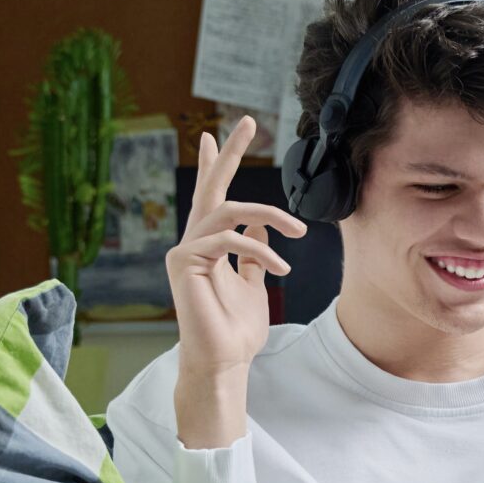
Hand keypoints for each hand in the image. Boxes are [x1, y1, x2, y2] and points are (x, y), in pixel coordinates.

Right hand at [166, 116, 306, 446]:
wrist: (224, 360)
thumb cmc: (236, 329)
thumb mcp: (254, 285)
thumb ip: (254, 255)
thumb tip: (262, 230)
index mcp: (212, 243)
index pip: (215, 196)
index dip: (218, 164)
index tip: (223, 134)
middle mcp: (194, 241)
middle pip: (210, 186)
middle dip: (229, 153)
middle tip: (247, 121)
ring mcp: (186, 250)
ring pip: (227, 209)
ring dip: (269, 214)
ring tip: (298, 231)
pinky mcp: (185, 262)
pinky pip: (227, 239)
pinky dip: (259, 248)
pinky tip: (280, 266)